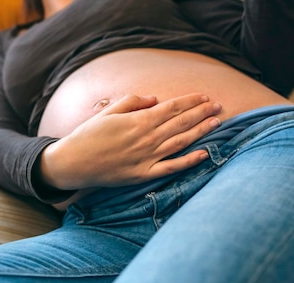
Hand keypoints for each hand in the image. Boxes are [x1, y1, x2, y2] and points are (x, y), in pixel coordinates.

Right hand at [39, 93, 221, 189]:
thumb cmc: (88, 135)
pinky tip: (205, 154)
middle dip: (201, 113)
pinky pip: (171, 167)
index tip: (205, 97)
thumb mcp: (108, 112)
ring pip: (181, 142)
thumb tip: (156, 99)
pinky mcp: (143, 175)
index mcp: (138, 121)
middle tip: (218, 106)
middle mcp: (147, 138)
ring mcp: (147, 158)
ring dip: (201, 131)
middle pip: (181, 123)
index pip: (172, 108)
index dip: (190, 101)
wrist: (74, 162)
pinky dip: (189, 161)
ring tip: (216, 122)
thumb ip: (132, 102)